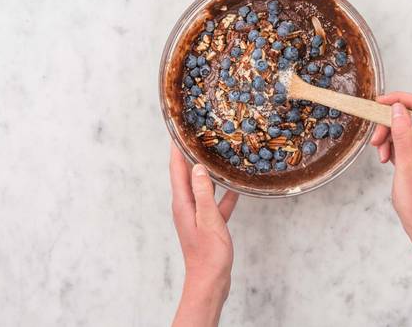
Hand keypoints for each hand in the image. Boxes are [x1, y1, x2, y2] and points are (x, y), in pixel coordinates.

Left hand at [170, 145, 238, 326]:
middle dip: (189, 154)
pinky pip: (214, 203)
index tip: (178, 130)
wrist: (210, 281)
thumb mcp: (208, 219)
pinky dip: (222, 193)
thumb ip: (203, 192)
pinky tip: (234, 187)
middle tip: (197, 134)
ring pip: (201, 186)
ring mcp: (196, 215)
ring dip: (205, 171)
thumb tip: (196, 167)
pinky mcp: (207, 224)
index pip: (176, 169)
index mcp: (182, 203)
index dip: (176, 149)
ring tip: (214, 154)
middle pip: (185, 174)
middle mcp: (186, 206)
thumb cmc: (209, 253)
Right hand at [370, 92, 411, 238]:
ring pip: (405, 128)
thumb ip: (403, 135)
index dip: (400, 100)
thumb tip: (398, 108)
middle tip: (375, 140)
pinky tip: (386, 159)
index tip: (379, 103)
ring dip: (389, 137)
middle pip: (410, 116)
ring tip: (381, 155)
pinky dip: (392, 146)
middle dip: (389, 124)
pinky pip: (404, 140)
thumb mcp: (406, 166)